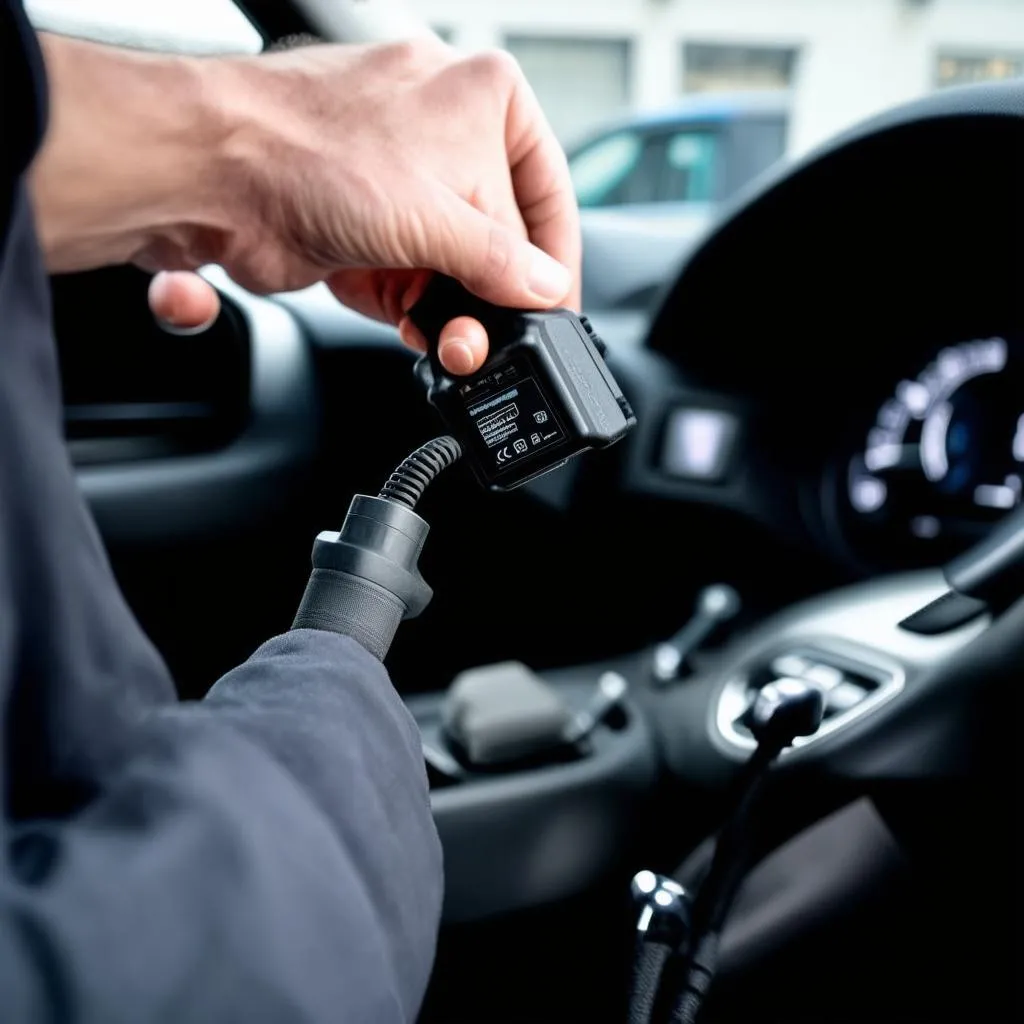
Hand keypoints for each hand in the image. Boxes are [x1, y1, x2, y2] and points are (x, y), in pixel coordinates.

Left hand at [33, 36, 580, 373]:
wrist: (208, 172)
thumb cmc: (311, 150)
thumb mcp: (441, 218)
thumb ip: (503, 263)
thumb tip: (544, 289)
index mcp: (481, 98)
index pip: (546, 192)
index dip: (554, 260)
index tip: (554, 308)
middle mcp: (440, 132)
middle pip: (494, 237)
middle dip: (488, 296)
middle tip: (492, 334)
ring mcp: (396, 179)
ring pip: (447, 265)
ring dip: (445, 311)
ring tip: (449, 339)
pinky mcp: (360, 224)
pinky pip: (403, 279)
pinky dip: (401, 307)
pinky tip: (399, 318)